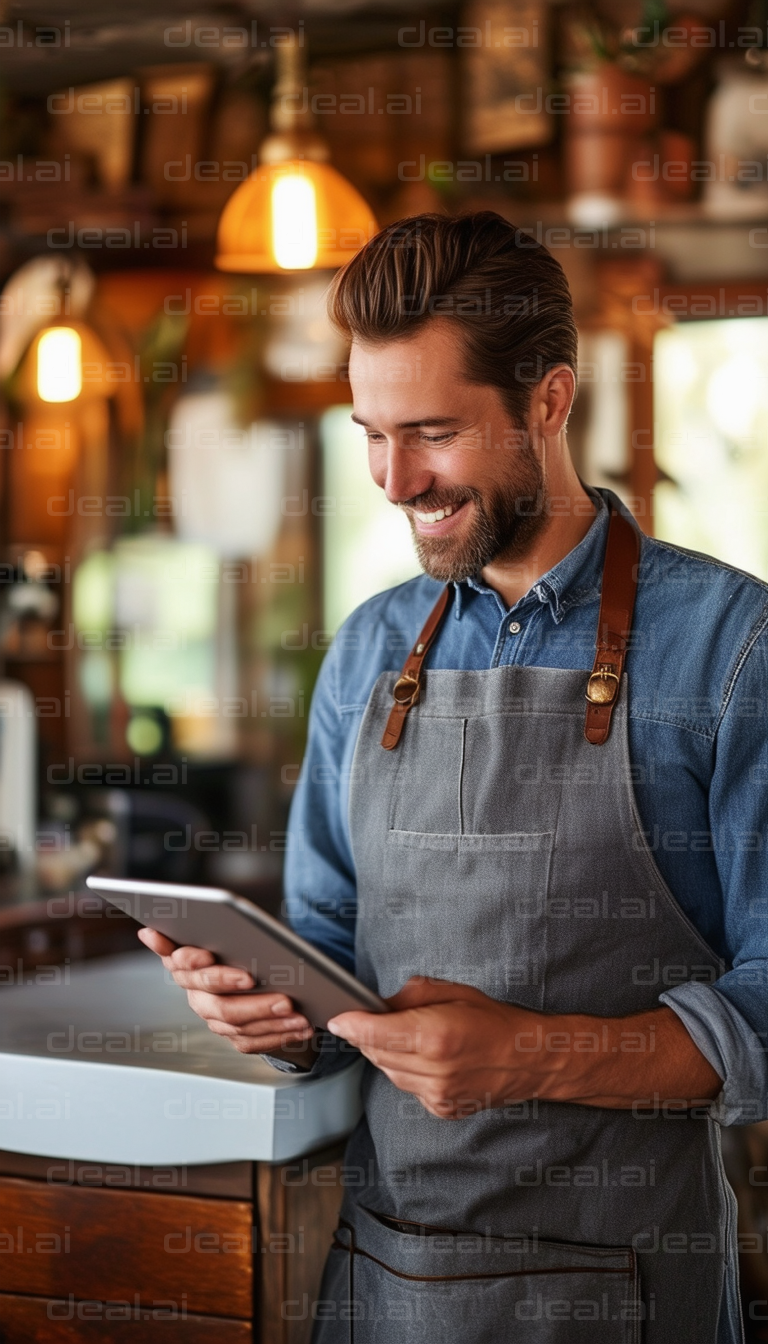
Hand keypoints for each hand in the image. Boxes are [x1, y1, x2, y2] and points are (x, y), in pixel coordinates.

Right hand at [137, 927, 313, 1058]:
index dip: (194, 961)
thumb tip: (148, 933)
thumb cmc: (233, 944)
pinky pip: (254, 1042)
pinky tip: (303, 1026)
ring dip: (272, 1020)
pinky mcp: (233, 1036)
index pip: (182, 964)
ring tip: (298, 1011)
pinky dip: (281, 1035)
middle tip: (282, 998)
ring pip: (240, 1026)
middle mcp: (196, 995)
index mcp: (185, 964)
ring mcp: (214, 1018)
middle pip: (219, 1005)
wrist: (251, 973)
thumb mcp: (219, 930)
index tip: (209, 955)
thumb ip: (195, 929)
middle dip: (251, 1001)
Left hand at [327, 976, 538, 1117]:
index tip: (338, 1019)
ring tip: (408, 1036)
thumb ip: (410, 996)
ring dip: (387, 1054)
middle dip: (369, 1036)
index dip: (351, 1025)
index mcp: (435, 1035)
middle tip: (372, 1019)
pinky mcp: (441, 1108)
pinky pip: (407, 1087)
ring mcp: (437, 1094)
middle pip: (377, 1054)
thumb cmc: (493, 1019)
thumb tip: (379, 1005)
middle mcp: (434, 1069)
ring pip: (389, 1073)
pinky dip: (406, 1071)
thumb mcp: (452, 991)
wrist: (528, 1057)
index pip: (375, 1033)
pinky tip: (425, 1058)